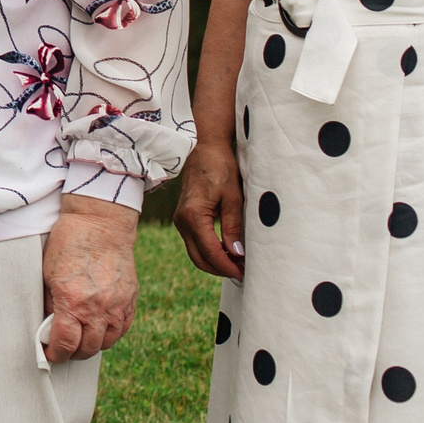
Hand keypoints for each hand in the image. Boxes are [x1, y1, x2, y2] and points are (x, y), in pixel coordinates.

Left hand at [43, 194, 138, 362]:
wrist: (100, 222)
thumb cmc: (68, 243)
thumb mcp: (48, 273)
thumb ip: (50, 303)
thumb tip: (49, 326)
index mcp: (72, 302)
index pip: (65, 344)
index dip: (55, 354)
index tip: (49, 354)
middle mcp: (97, 309)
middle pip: (87, 349)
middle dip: (72, 353)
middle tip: (63, 349)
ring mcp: (117, 305)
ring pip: (106, 342)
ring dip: (92, 345)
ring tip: (81, 340)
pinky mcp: (130, 299)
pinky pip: (122, 329)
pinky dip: (110, 334)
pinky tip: (99, 329)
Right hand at [173, 143, 246, 281]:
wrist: (204, 148)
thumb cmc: (220, 168)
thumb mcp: (232, 197)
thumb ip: (233, 227)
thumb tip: (237, 254)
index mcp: (193, 216)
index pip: (210, 252)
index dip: (227, 266)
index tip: (244, 273)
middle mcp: (182, 221)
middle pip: (199, 258)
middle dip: (220, 269)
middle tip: (243, 273)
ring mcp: (180, 220)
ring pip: (196, 253)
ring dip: (215, 262)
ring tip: (238, 263)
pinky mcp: (184, 218)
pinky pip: (196, 243)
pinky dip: (210, 252)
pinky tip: (228, 251)